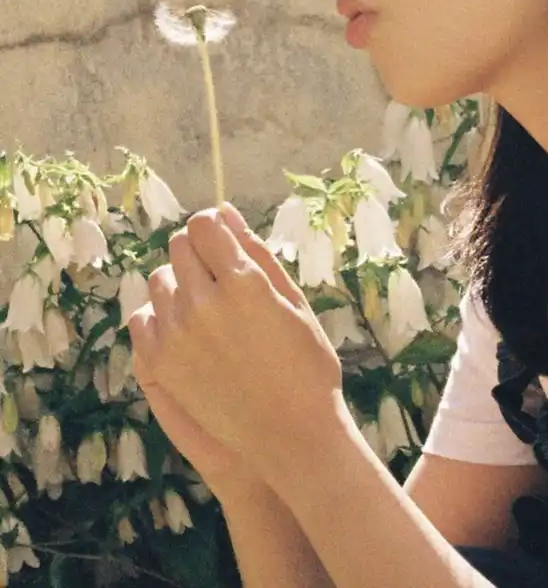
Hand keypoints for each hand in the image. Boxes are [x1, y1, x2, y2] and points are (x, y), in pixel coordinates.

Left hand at [128, 204, 345, 486]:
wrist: (291, 434)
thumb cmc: (307, 363)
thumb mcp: (294, 301)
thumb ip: (257, 253)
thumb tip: (224, 211)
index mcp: (243, 281)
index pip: (205, 225)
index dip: (216, 229)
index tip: (227, 243)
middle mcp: (203, 302)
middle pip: (179, 247)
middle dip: (199, 253)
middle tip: (223, 279)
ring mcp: (176, 335)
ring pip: (159, 281)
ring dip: (180, 283)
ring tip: (208, 309)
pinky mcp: (160, 364)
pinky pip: (142, 318)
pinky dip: (161, 316)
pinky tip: (189, 332)